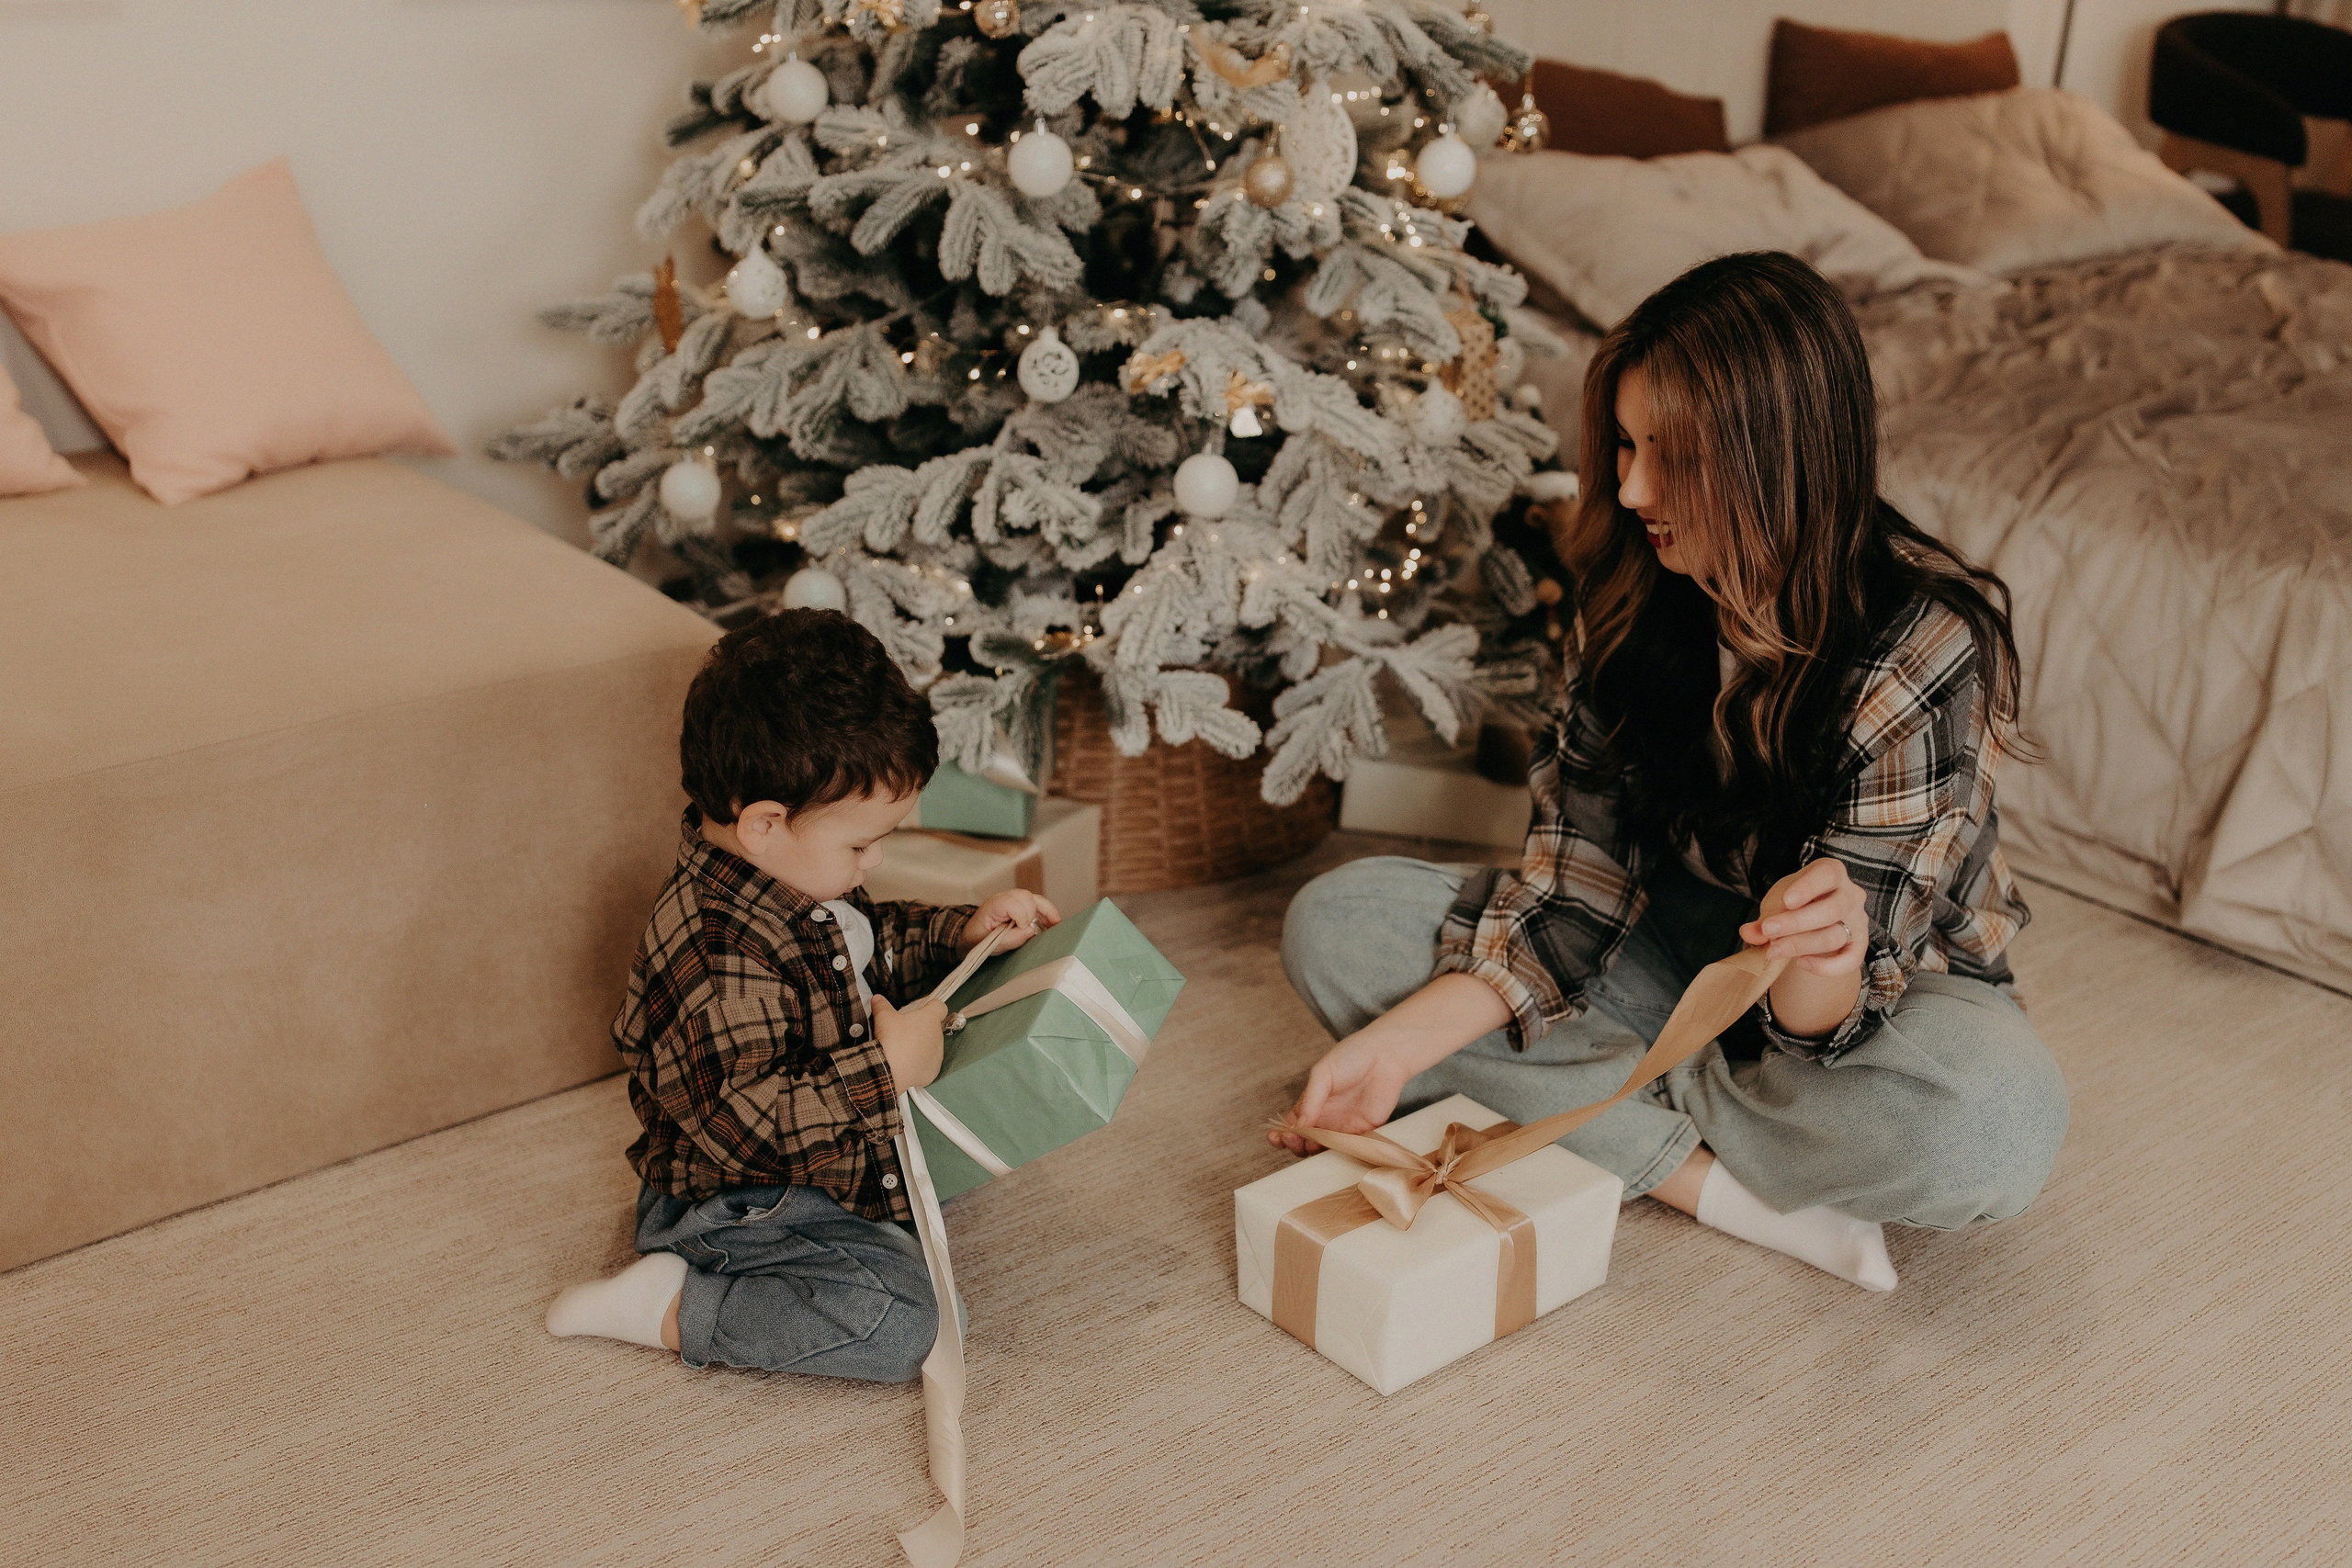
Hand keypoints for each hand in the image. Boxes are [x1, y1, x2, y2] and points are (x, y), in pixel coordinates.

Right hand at [872, 995, 946, 1091]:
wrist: (890, 1071)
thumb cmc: (891, 1038)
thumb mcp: (883, 1017)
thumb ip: (882, 1005)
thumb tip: (877, 998)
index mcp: (930, 1019)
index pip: (940, 1007)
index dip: (931, 1007)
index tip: (921, 1010)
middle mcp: (938, 1036)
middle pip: (933, 1029)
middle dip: (921, 1030)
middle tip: (903, 1033)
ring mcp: (937, 1056)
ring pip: (931, 1048)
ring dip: (921, 1048)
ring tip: (903, 1052)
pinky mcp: (933, 1072)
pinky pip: (927, 1065)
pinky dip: (919, 1065)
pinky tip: (906, 1066)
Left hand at [960, 890, 1061, 953]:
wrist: (974, 936)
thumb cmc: (979, 939)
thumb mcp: (989, 944)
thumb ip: (1009, 939)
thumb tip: (1030, 931)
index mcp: (993, 906)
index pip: (1012, 902)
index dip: (1021, 915)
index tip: (1022, 929)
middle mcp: (1005, 898)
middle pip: (1026, 897)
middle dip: (1033, 914)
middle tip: (1032, 931)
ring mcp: (1015, 900)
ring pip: (1036, 899)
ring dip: (1047, 913)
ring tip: (1055, 927)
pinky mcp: (1023, 906)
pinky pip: (1040, 904)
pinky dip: (1049, 914)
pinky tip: (1053, 925)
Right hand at [1267, 1031, 1416, 1156]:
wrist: (1385, 1056)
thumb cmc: (1352, 1057)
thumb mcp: (1322, 1073)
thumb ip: (1310, 1100)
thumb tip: (1298, 1126)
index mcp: (1312, 1103)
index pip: (1293, 1124)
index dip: (1281, 1134)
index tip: (1275, 1138)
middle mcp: (1326, 1118)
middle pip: (1305, 1141)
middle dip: (1294, 1144)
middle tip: (1294, 1140)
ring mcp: (1344, 1127)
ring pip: (1324, 1149)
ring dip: (1313, 1152)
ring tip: (1310, 1145)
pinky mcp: (1364, 1133)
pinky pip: (1348, 1149)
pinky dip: (1337, 1154)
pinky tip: (1330, 1151)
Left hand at [1739, 856, 1866, 976]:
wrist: (1811, 921)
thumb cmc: (1794, 904)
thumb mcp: (1777, 903)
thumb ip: (1764, 917)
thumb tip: (1748, 932)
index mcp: (1832, 872)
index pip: (1827, 875)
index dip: (1808, 887)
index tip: (1787, 900)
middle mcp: (1851, 894)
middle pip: (1831, 910)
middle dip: (1796, 923)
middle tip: (1768, 931)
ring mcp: (1858, 921)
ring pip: (1835, 936)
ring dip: (1801, 945)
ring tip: (1773, 950)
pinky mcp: (1859, 945)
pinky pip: (1850, 960)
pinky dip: (1826, 967)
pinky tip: (1801, 963)